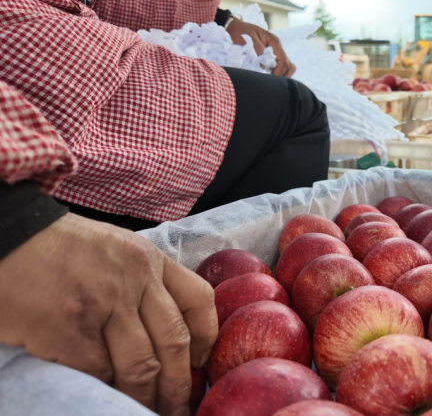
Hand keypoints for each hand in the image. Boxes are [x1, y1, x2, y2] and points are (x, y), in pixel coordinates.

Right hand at [0, 213, 217, 415]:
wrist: (7, 237)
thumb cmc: (58, 248)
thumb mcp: (116, 250)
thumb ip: (142, 282)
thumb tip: (162, 331)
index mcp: (150, 259)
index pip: (199, 300)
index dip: (207, 338)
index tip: (201, 364)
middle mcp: (135, 279)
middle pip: (175, 342)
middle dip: (179, 384)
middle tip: (178, 407)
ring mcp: (104, 304)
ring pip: (142, 366)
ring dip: (147, 397)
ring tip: (148, 411)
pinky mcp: (69, 330)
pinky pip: (100, 372)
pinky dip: (107, 391)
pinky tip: (108, 396)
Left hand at [227, 18, 295, 76]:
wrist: (234, 26)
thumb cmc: (240, 32)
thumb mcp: (248, 41)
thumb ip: (258, 53)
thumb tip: (264, 67)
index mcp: (274, 42)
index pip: (284, 61)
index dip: (279, 73)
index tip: (270, 81)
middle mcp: (278, 47)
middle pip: (289, 66)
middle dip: (282, 76)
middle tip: (271, 83)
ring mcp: (276, 51)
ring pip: (287, 67)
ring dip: (281, 75)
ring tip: (270, 80)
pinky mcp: (272, 55)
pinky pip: (280, 66)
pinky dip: (277, 73)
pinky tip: (268, 76)